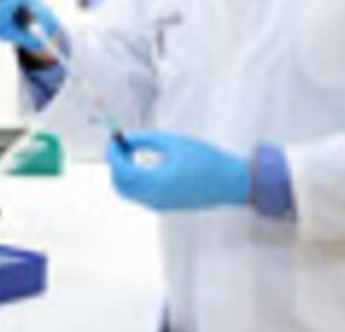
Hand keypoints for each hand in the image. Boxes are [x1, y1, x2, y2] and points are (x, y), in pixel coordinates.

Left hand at [105, 131, 250, 211]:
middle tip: (120, 145)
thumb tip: (125, 137)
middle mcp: (155, 198)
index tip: (114, 139)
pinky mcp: (164, 207)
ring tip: (130, 152)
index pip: (121, 171)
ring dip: (123, 172)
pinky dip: (133, 180)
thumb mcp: (175, 142)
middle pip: (120, 185)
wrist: (231, 183)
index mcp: (157, 182)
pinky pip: (139, 196)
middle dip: (115, 164)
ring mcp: (159, 205)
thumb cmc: (207, 159)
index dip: (113, 154)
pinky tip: (140, 164)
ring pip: (128, 192)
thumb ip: (146, 139)